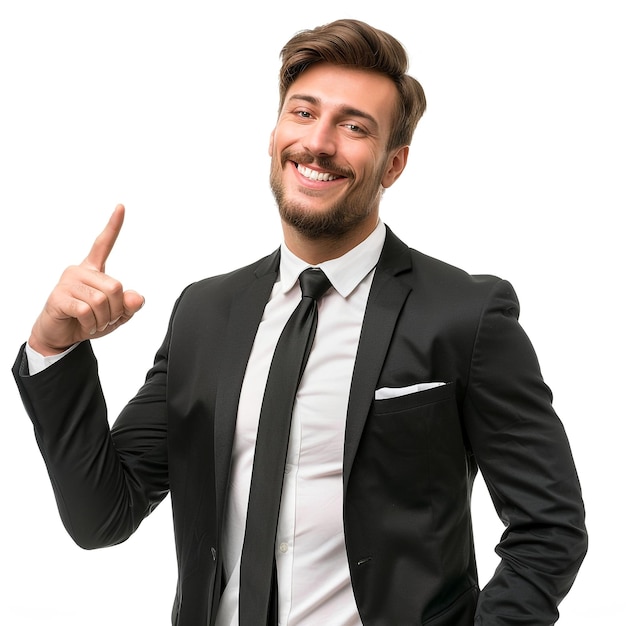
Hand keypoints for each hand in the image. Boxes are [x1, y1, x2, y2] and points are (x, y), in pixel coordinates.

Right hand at [28, 204, 144, 355]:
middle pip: (116, 286)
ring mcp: (67, 282)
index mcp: (94, 269)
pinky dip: (92, 323)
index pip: (104, 243)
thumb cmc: (88, 320)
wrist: (61, 335)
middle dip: (116, 309)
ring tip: (94, 322)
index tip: (121, 207)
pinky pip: (87, 310)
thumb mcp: (116, 316)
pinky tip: (84, 324)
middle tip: (106, 318)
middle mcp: (79, 270)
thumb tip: (137, 298)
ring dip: (104, 319)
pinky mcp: (58, 297)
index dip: (113, 226)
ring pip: (102, 300)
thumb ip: (130, 306)